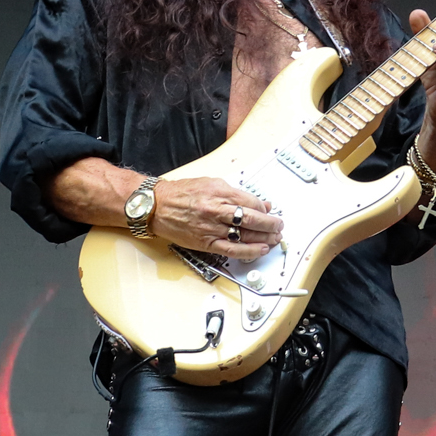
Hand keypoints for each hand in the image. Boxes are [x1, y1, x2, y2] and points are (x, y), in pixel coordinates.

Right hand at [149, 176, 280, 261]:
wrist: (157, 205)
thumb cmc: (182, 193)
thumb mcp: (212, 184)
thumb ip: (236, 194)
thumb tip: (258, 203)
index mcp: (220, 192)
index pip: (252, 202)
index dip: (265, 209)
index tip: (270, 212)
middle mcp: (216, 210)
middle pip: (251, 219)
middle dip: (270, 224)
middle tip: (278, 226)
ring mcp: (211, 228)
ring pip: (244, 235)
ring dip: (264, 238)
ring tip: (274, 238)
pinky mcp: (205, 243)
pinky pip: (231, 250)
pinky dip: (249, 251)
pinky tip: (260, 250)